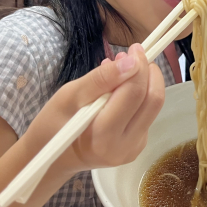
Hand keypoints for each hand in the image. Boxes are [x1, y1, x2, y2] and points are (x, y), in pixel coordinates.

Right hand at [23, 44, 164, 175]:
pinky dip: (139, 96)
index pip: (134, 95)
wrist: (54, 157)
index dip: (139, 67)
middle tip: (135, 54)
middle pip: (152, 101)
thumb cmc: (54, 124)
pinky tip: (122, 89)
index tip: (133, 49)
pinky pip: (147, 115)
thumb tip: (132, 62)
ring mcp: (133, 150)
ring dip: (145, 82)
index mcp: (103, 137)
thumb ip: (101, 79)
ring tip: (126, 69)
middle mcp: (124, 147)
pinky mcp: (138, 147)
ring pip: (153, 107)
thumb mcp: (69, 95)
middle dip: (148, 73)